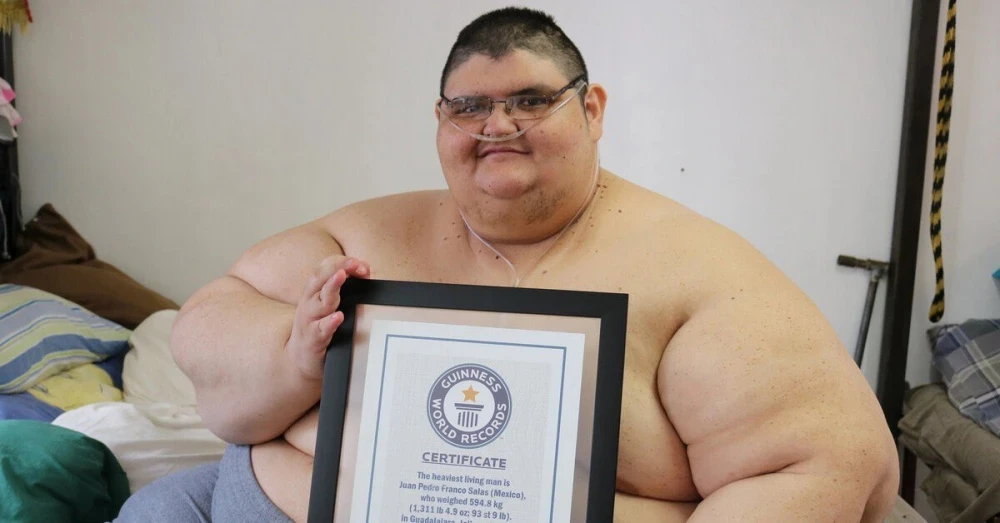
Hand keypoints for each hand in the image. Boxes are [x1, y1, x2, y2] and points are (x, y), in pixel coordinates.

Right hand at [286, 256, 370, 379]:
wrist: (299, 360)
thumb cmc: (318, 327)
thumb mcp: (329, 305)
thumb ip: (345, 288)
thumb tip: (365, 271)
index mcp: (313, 292)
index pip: (325, 269)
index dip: (341, 263)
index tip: (360, 264)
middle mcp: (309, 302)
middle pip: (320, 279)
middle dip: (337, 267)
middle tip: (354, 262)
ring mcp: (309, 321)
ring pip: (319, 301)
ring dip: (331, 287)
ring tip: (342, 276)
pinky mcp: (313, 339)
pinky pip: (321, 329)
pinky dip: (329, 322)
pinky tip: (339, 316)